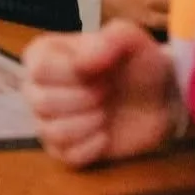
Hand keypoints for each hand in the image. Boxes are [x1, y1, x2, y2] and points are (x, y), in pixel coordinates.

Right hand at [21, 21, 177, 166]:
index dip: (74, 76)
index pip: (39, 70)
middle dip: (85, 100)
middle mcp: (37, 86)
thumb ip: (112, 38)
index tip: (101, 73)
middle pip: (42, 102)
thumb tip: (83, 62)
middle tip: (107, 93)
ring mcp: (46, 120)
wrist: (158, 100)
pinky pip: (67, 156)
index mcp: (43, 54)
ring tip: (106, 112)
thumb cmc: (138, 64)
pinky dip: (93, 147)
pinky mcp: (63, 150)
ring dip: (89, 124)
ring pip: (53, 132)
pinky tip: (105, 134)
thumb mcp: (133, 40)